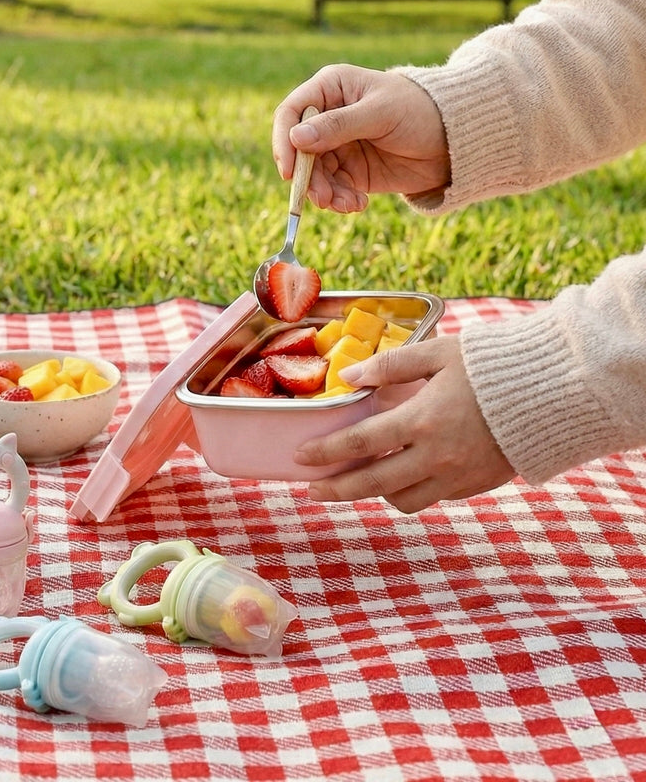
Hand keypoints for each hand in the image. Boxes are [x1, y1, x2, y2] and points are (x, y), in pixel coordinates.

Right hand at [271, 65, 451, 212]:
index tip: (290, 171)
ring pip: (313, 174)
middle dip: (308, 177)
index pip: (291, 113)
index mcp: (330, 89)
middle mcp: (326, 117)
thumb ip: (338, 125)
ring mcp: (336, 145)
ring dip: (325, 193)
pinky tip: (358, 204)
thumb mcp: (380, 113)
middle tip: (323, 198)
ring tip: (347, 204)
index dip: (284, 142)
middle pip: (298, 150)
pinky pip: (332, 188)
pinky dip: (340, 200)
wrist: (454, 139)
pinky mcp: (349, 170)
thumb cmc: (420, 110)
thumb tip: (297, 138)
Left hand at [295, 335, 515, 512]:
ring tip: (356, 480)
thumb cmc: (491, 366)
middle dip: (336, 489)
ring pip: (403, 500)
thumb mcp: (437, 353)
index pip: (361, 442)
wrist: (551, 393)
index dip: (326, 451)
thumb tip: (349, 376)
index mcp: (422, 420)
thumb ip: (390, 366)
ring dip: (374, 494)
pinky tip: (399, 475)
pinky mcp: (474, 486)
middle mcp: (436, 456)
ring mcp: (457, 476)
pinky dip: (409, 491)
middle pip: (373, 484)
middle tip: (311, 490)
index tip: (301, 457)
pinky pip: (432, 497)